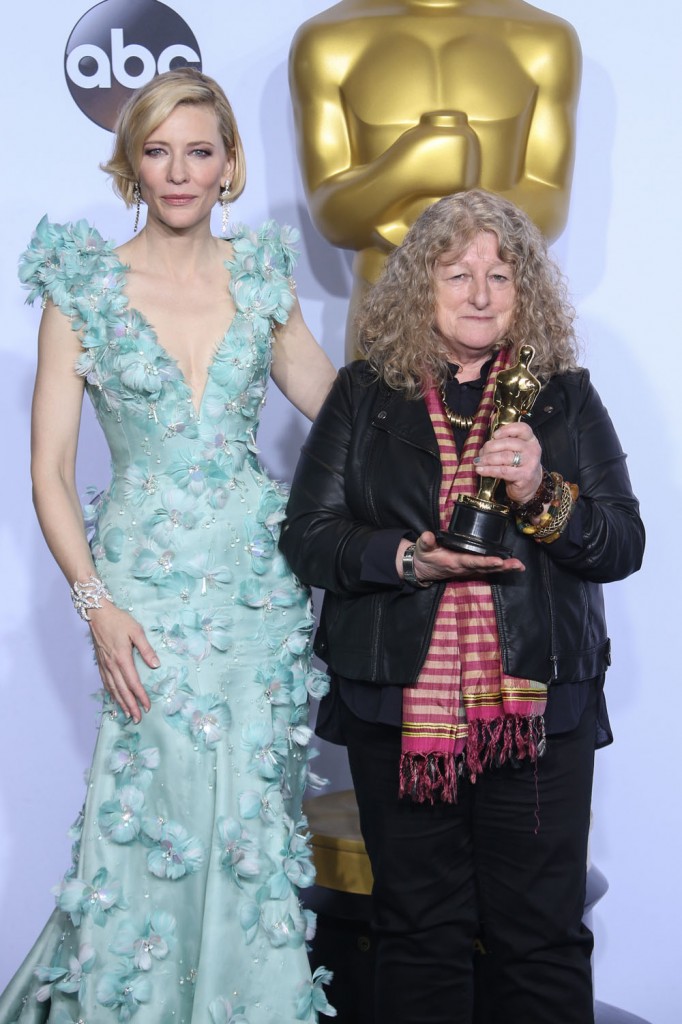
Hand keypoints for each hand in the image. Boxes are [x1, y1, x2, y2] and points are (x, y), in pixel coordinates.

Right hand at [88, 602, 158, 721]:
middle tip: (138, 718)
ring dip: (121, 703)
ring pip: (113, 689)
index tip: (147, 706)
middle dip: (131, 705)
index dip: (140, 696)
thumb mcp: (136, 631)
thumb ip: (146, 649)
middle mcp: (112, 665)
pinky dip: (111, 694)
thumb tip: (156, 665)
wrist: (98, 614)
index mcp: (122, 658)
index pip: (133, 682)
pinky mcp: (100, 663)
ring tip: (128, 714)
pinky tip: (115, 699)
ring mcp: (104, 665)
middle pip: (122, 690)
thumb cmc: (118, 620)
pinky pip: (106, 683)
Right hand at [398, 533, 524, 583]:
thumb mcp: (422, 548)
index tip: (497, 560)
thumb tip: (427, 535)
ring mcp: (469, 570)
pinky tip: (513, 566)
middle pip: (486, 568)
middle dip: (502, 566)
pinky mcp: (472, 569)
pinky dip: (502, 568)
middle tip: (517, 564)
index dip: (485, 561)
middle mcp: (464, 568)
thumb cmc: (425, 557)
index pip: (472, 561)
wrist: (423, 569)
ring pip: (490, 570)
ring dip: (505, 568)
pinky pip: (488, 570)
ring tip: (520, 566)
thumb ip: (425, 542)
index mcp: (454, 561)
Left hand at [475, 421, 542, 504]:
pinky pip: (503, 471)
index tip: (494, 435)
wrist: (529, 486)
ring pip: (504, 457)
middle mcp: (532, 449)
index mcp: (530, 440)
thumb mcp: (515, 450)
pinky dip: (489, 470)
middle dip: (490, 447)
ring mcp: (530, 463)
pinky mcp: (524, 476)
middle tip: (481, 453)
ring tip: (478, 461)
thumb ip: (504, 440)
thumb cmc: (518, 465)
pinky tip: (480, 470)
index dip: (506, 429)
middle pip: (508, 443)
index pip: (522, 428)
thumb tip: (488, 430)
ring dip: (487, 459)